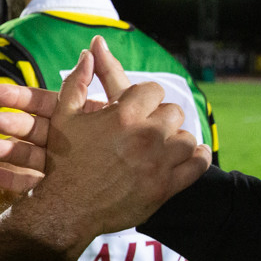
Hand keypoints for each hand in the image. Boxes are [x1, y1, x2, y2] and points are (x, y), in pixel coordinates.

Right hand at [0, 35, 122, 189]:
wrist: (128, 181)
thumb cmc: (125, 135)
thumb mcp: (114, 104)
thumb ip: (106, 73)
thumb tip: (97, 41)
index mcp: (70, 116)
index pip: (39, 101)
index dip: (15, 96)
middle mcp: (60, 139)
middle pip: (31, 128)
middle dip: (10, 121)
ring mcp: (57, 165)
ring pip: (30, 155)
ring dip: (7, 150)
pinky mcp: (55, 187)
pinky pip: (32, 183)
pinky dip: (10, 178)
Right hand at [0, 39, 210, 237]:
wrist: (64, 208)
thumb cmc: (63, 162)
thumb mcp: (63, 117)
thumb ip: (77, 82)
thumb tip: (89, 52)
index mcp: (123, 115)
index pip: (153, 90)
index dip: (145, 97)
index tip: (138, 106)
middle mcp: (145, 135)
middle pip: (173, 112)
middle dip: (161, 117)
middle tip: (148, 127)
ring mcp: (158, 163)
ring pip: (186, 137)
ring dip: (176, 138)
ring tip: (162, 144)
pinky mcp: (165, 187)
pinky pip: (196, 165)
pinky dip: (197, 157)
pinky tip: (191, 154)